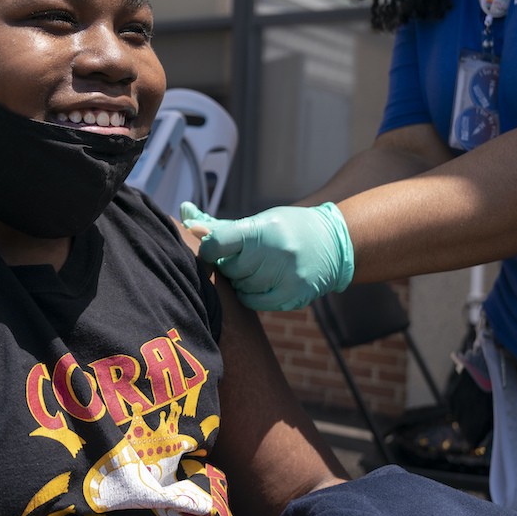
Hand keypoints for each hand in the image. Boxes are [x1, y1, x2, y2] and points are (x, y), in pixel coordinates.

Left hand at [180, 202, 353, 311]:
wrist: (332, 243)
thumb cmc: (286, 228)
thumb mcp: (257, 221)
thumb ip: (218, 225)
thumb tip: (183, 213)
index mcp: (264, 228)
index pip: (220, 242)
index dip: (208, 249)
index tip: (211, 250)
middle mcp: (277, 252)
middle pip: (229, 269)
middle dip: (229, 265)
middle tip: (240, 257)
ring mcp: (286, 276)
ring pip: (240, 287)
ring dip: (240, 280)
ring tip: (256, 268)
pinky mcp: (293, 296)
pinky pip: (253, 302)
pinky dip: (250, 294)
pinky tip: (262, 282)